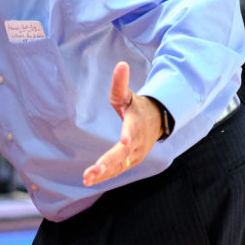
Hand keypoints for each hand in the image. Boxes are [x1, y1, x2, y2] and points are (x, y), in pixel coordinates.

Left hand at [83, 62, 162, 187]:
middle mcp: (137, 142)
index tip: (125, 141)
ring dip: (104, 173)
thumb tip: (121, 64)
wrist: (157, 122)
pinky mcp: (131, 162)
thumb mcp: (128, 94)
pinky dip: (105, 176)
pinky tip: (89, 180)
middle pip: (123, 154)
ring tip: (87, 179)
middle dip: (109, 163)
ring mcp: (135, 154)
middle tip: (94, 170)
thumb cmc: (137, 107)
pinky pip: (117, 170)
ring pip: (119, 165)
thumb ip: (121, 82)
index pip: (133, 129)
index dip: (129, 134)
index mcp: (137, 123)